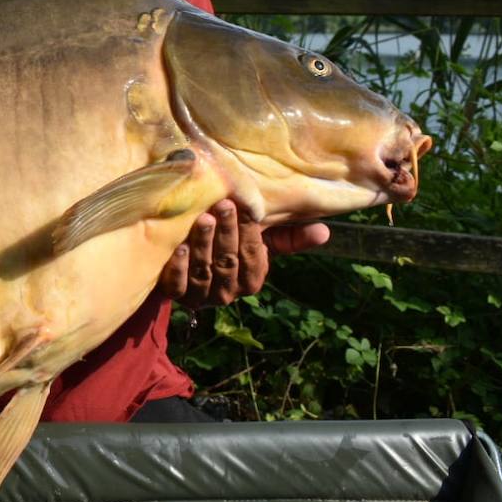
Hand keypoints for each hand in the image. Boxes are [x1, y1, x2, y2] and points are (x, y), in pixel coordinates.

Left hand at [157, 200, 329, 308]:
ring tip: (203, 219)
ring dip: (204, 244)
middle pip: (229, 263)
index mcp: (250, 281)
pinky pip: (178, 285)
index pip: (253, 258)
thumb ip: (289, 238)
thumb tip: (325, 232)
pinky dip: (179, 267)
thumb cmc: (230, 248)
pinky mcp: (176, 294)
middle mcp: (227, 292)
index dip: (249, 234)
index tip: (244, 207)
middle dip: (227, 234)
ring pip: (204, 272)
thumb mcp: (260, 243)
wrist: (186, 265)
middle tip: (223, 205)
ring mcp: (200, 295)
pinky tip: (181, 247)